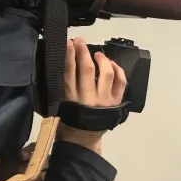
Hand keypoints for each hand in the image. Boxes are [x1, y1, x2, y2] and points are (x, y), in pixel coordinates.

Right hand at [57, 37, 126, 155]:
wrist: (83, 140)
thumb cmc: (69, 120)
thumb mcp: (59, 103)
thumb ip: (61, 85)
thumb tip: (63, 61)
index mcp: (70, 98)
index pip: (69, 71)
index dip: (69, 54)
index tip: (68, 43)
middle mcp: (88, 98)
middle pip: (87, 68)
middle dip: (83, 51)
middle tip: (79, 41)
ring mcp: (104, 100)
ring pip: (106, 73)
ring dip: (101, 59)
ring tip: (97, 54)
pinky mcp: (116, 102)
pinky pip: (121, 82)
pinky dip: (118, 70)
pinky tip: (112, 64)